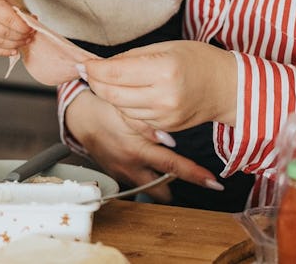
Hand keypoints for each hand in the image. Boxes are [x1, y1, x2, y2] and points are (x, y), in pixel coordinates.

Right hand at [0, 0, 33, 56]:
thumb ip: (19, 9)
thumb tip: (32, 21)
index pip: (10, 21)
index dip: (23, 27)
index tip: (31, 28)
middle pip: (6, 34)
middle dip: (21, 37)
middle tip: (30, 35)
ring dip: (15, 45)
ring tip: (23, 41)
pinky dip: (3, 52)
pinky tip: (13, 50)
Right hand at [64, 90, 217, 200]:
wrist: (79, 117)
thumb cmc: (106, 107)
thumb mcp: (127, 109)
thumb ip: (148, 124)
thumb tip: (171, 139)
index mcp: (137, 150)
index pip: (172, 167)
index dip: (195, 175)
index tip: (215, 183)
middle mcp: (131, 167)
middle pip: (164, 188)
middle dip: (181, 186)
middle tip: (202, 181)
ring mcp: (122, 174)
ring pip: (151, 189)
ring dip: (163, 184)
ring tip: (172, 173)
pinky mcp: (116, 175)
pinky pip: (138, 183)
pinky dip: (147, 177)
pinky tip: (150, 165)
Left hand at [81, 40, 237, 131]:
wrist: (227, 87)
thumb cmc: (198, 60)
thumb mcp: (165, 47)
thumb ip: (132, 58)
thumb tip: (102, 65)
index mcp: (163, 70)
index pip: (114, 73)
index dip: (93, 69)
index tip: (83, 63)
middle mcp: (163, 96)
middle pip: (112, 94)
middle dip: (95, 83)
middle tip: (89, 71)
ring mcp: (164, 116)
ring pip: (120, 108)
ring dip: (109, 94)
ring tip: (110, 80)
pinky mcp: (165, 127)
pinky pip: (135, 117)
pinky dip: (126, 105)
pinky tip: (130, 93)